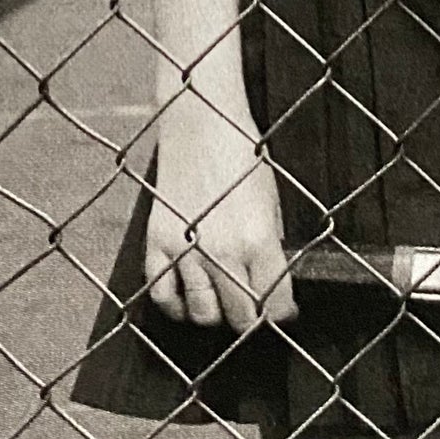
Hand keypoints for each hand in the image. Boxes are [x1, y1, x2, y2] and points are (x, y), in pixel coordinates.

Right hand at [145, 97, 295, 333]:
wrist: (200, 120)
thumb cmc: (240, 151)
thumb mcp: (271, 200)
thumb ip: (270, 245)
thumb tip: (271, 279)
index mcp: (258, 239)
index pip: (274, 304)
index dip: (281, 312)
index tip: (282, 310)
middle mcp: (221, 251)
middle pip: (239, 317)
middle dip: (251, 318)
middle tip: (253, 308)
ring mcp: (185, 249)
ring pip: (203, 314)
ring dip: (215, 313)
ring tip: (222, 301)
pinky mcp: (157, 242)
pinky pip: (163, 294)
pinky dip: (176, 305)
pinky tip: (187, 299)